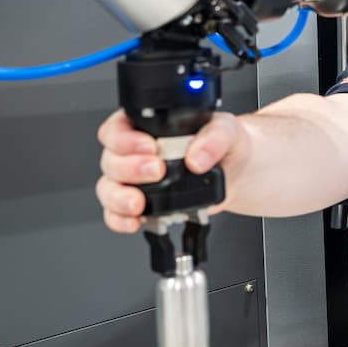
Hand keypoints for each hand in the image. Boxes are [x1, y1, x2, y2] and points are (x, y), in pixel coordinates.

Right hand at [95, 109, 241, 232]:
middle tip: (157, 171)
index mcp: (148, 126)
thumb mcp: (227, 129)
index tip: (150, 147)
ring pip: (108, 188)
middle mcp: (136, 152)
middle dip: (128, 168)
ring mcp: (137, 180)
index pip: (118, 128)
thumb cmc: (226, 145)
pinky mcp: (143, 203)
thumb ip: (215, 137)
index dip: (125, 139)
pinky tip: (135, 220)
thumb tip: (196, 157)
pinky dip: (120, 219)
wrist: (238, 173)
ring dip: (119, 197)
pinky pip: (117, 213)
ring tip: (139, 202)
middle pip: (111, 159)